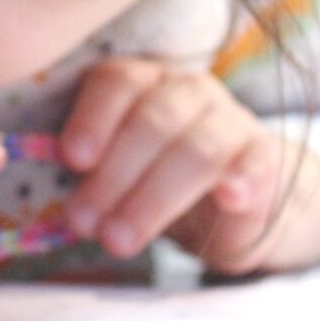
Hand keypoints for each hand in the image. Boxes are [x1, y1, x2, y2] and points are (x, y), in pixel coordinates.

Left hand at [59, 57, 319, 273]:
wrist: (227, 200)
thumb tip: (56, 202)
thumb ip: (87, 172)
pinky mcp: (263, 157)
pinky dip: (241, 180)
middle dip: (113, 176)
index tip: (72, 160)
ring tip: (119, 240)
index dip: (92, 119)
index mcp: (142, 81)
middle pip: (152, 122)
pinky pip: (254, 164)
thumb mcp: (115, 170)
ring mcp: (230, 120)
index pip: (117, 82)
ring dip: (153, 198)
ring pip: (195, 149)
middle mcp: (187, 90)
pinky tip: (227, 198)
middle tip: (83, 223)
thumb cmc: (152, 178)